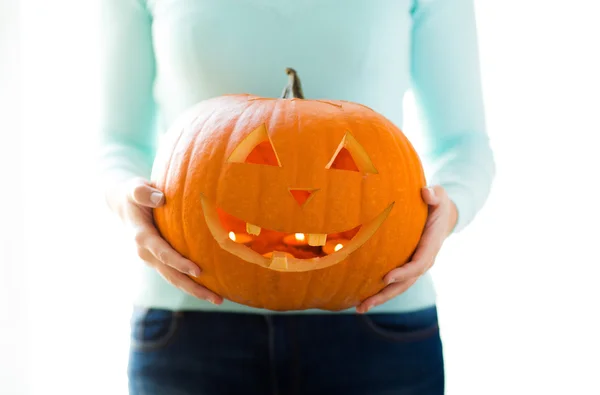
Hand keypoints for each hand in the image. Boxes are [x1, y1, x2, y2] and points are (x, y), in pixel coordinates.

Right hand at [110, 177, 223, 304]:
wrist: (123, 205)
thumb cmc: (134, 194)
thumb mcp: (135, 188)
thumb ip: (144, 192)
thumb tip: (160, 198)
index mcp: (142, 237)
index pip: (163, 253)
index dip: (179, 263)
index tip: (197, 270)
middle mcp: (146, 253)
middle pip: (171, 275)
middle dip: (193, 287)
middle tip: (216, 298)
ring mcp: (153, 259)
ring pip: (174, 279)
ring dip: (195, 290)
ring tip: (218, 299)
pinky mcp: (160, 260)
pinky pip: (176, 274)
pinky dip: (192, 283)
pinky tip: (212, 287)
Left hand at [356, 185, 457, 313]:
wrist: (444, 215)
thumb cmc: (437, 203)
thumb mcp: (439, 195)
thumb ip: (434, 195)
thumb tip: (426, 193)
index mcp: (431, 245)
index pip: (418, 263)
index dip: (404, 272)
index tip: (386, 277)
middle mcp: (425, 260)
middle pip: (406, 282)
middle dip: (386, 294)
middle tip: (365, 303)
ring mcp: (416, 266)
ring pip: (399, 287)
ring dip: (380, 298)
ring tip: (360, 308)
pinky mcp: (408, 267)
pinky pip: (395, 283)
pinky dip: (381, 292)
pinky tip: (362, 299)